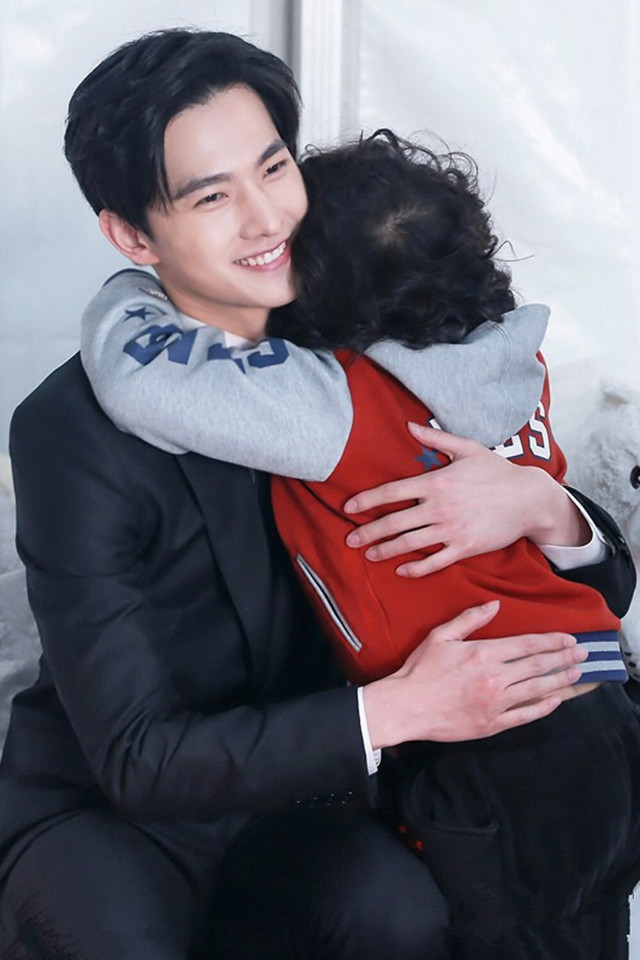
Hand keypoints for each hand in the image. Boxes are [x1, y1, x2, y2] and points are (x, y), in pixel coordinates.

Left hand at [344, 422, 588, 576]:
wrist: (528, 499)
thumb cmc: (497, 471)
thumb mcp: (467, 448)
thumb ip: (436, 439)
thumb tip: (410, 425)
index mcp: (436, 482)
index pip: (392, 492)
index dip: (367, 500)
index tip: (349, 507)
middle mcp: (440, 507)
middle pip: (394, 522)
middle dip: (368, 532)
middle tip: (350, 539)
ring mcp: (452, 529)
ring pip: (410, 544)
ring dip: (385, 551)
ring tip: (369, 555)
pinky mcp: (464, 547)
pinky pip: (434, 562)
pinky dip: (415, 568)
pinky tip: (401, 570)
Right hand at [362, 601, 586, 747]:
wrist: (406, 706)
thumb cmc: (420, 670)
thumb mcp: (441, 636)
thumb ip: (469, 619)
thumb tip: (493, 605)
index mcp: (483, 653)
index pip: (527, 644)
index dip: (551, 641)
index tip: (568, 638)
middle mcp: (494, 677)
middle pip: (538, 665)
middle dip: (563, 658)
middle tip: (583, 653)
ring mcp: (495, 703)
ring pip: (537, 689)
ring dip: (560, 680)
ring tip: (577, 673)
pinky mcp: (492, 723)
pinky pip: (525, 715)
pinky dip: (543, 708)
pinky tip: (555, 701)